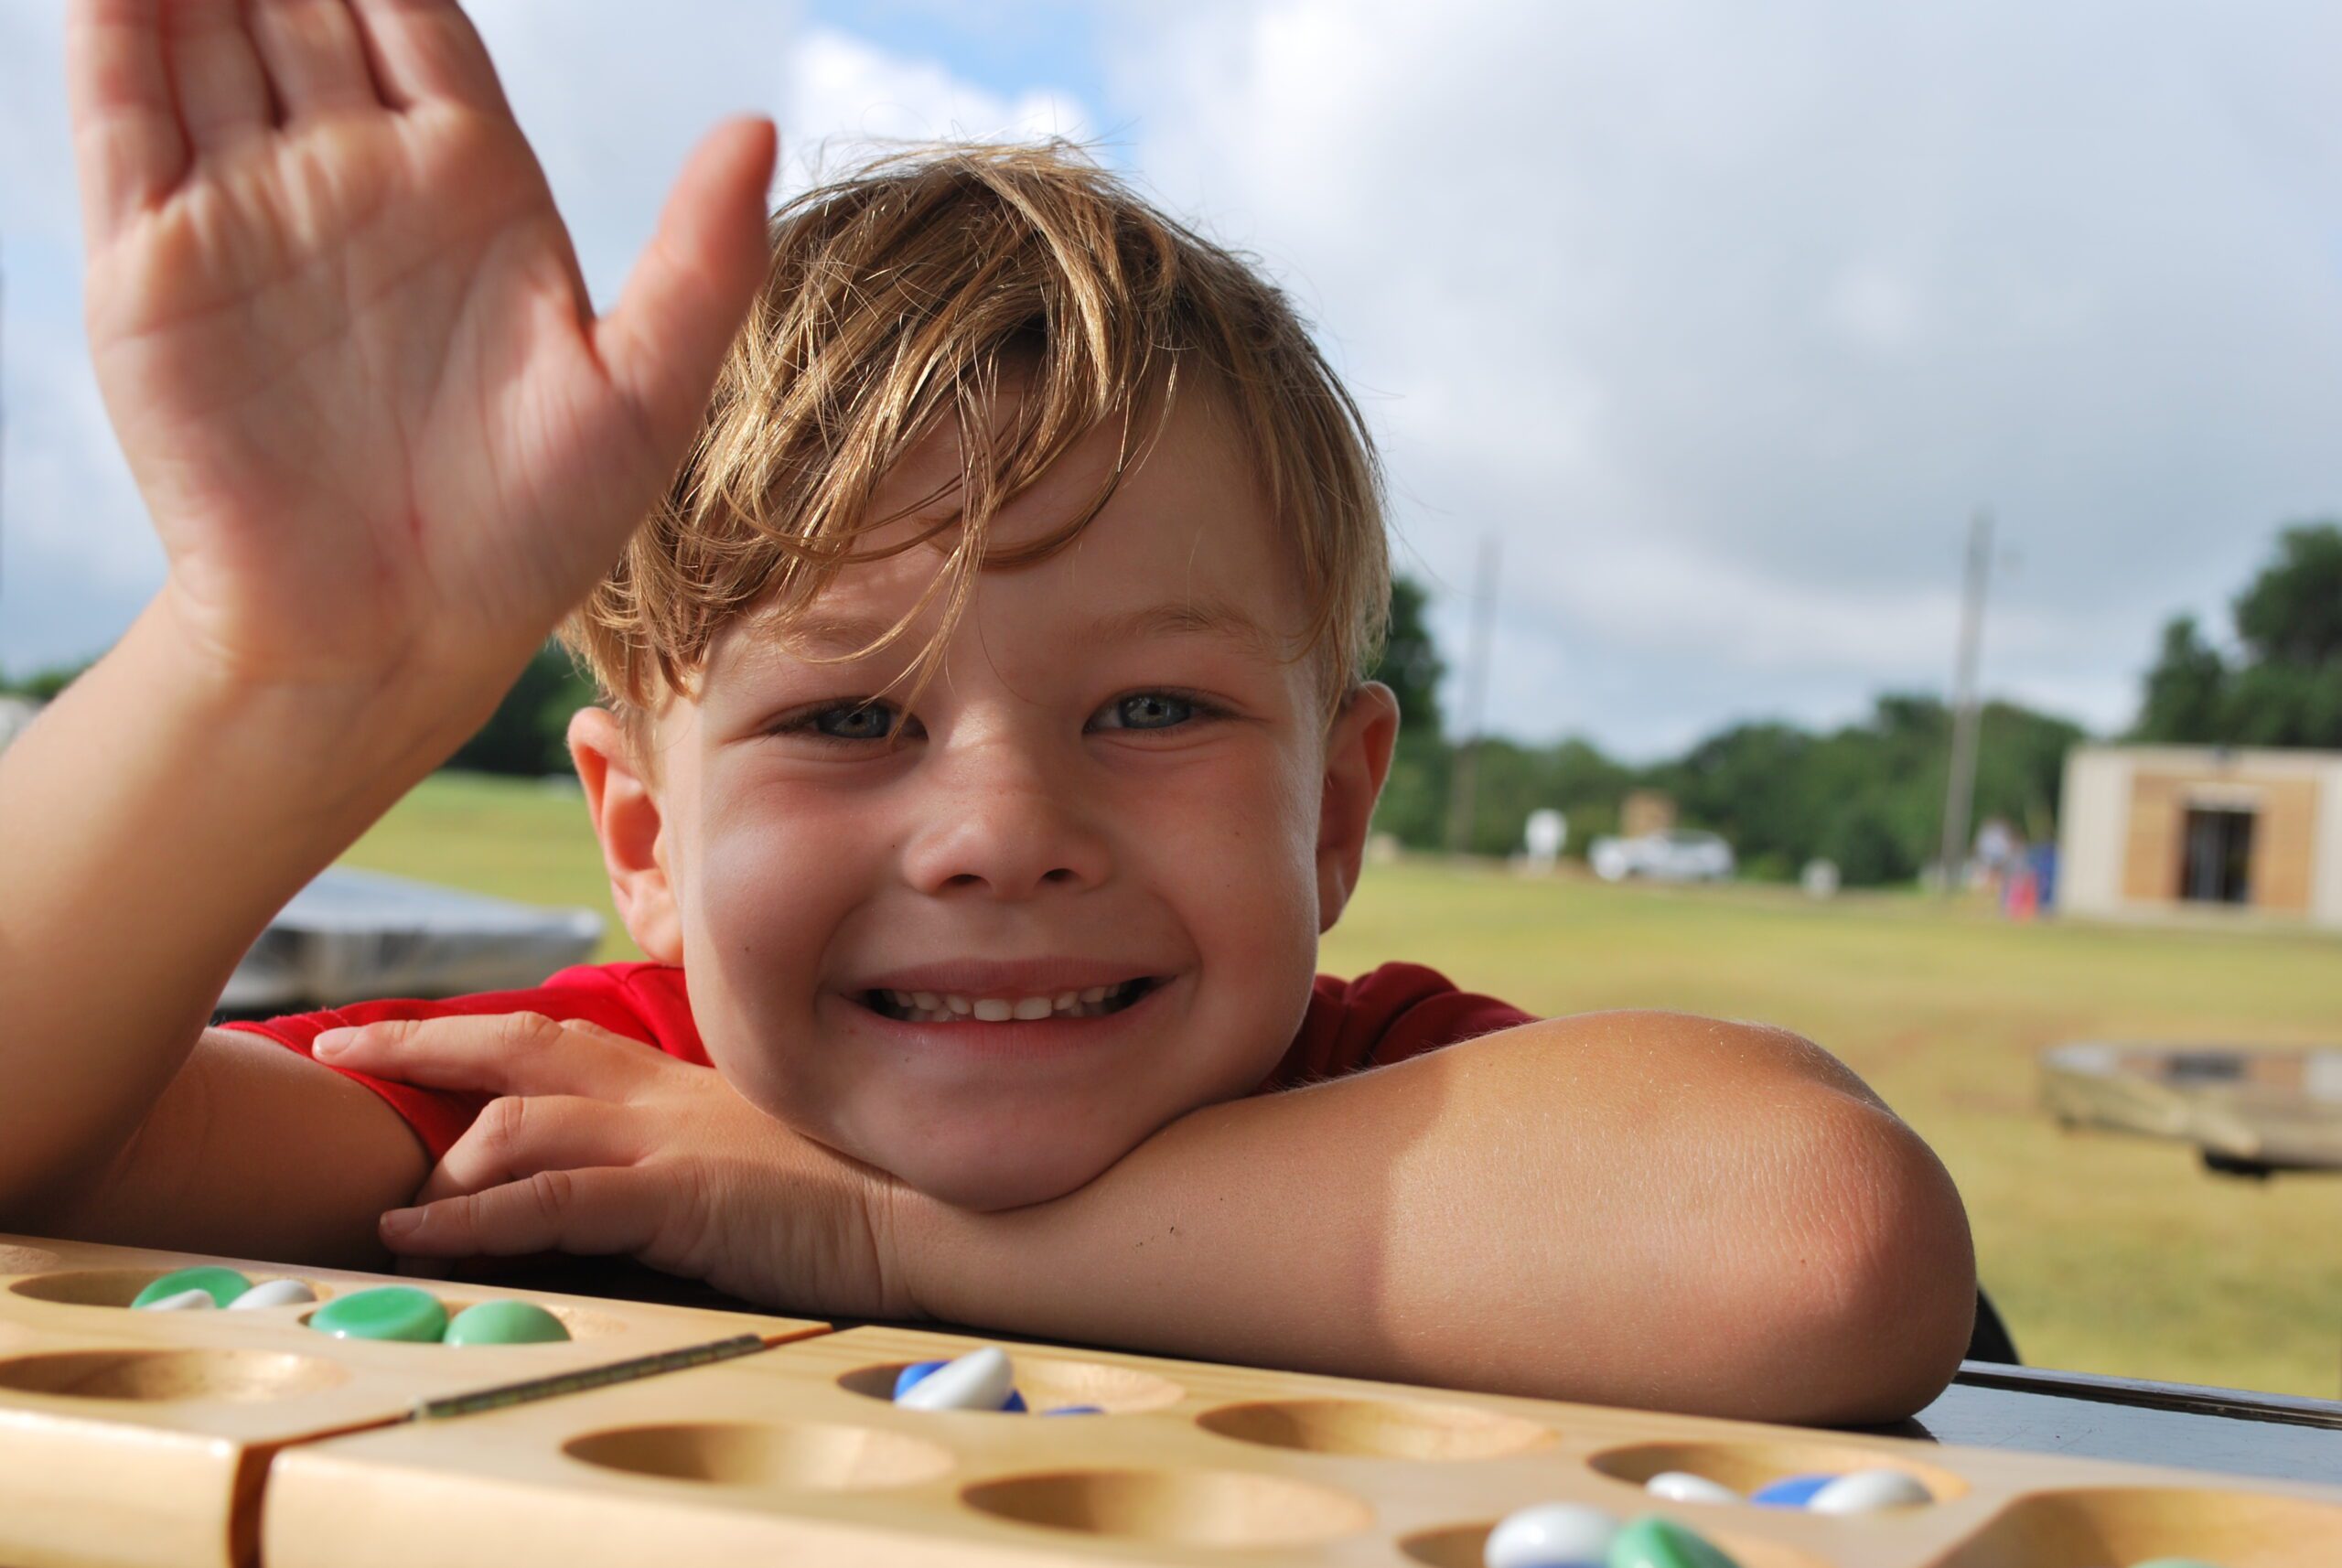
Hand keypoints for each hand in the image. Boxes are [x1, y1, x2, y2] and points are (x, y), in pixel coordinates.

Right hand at [66, 0, 775, 691]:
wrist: (388, 642)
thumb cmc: (530, 536)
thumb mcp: (643, 399)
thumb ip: (700, 263)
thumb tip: (755, 126)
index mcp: (470, 183)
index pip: (413, 14)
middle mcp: (354, 176)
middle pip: (304, 3)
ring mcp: (248, 210)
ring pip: (205, 33)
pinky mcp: (153, 264)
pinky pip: (120, 113)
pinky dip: (113, 27)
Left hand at [312, 1014, 915, 1318]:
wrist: (933, 1214)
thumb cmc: (857, 1190)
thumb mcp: (760, 1150)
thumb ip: (690, 1145)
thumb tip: (630, 1169)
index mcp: (681, 1083)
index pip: (560, 1036)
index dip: (474, 1027)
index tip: (403, 1029)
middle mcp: (664, 1097)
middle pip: (521, 1044)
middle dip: (422, 1039)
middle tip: (338, 1046)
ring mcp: (670, 1142)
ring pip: (521, 1123)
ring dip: (445, 1164)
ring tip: (401, 1208)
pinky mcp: (679, 1198)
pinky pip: (551, 1201)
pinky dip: (471, 1218)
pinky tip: (420, 1235)